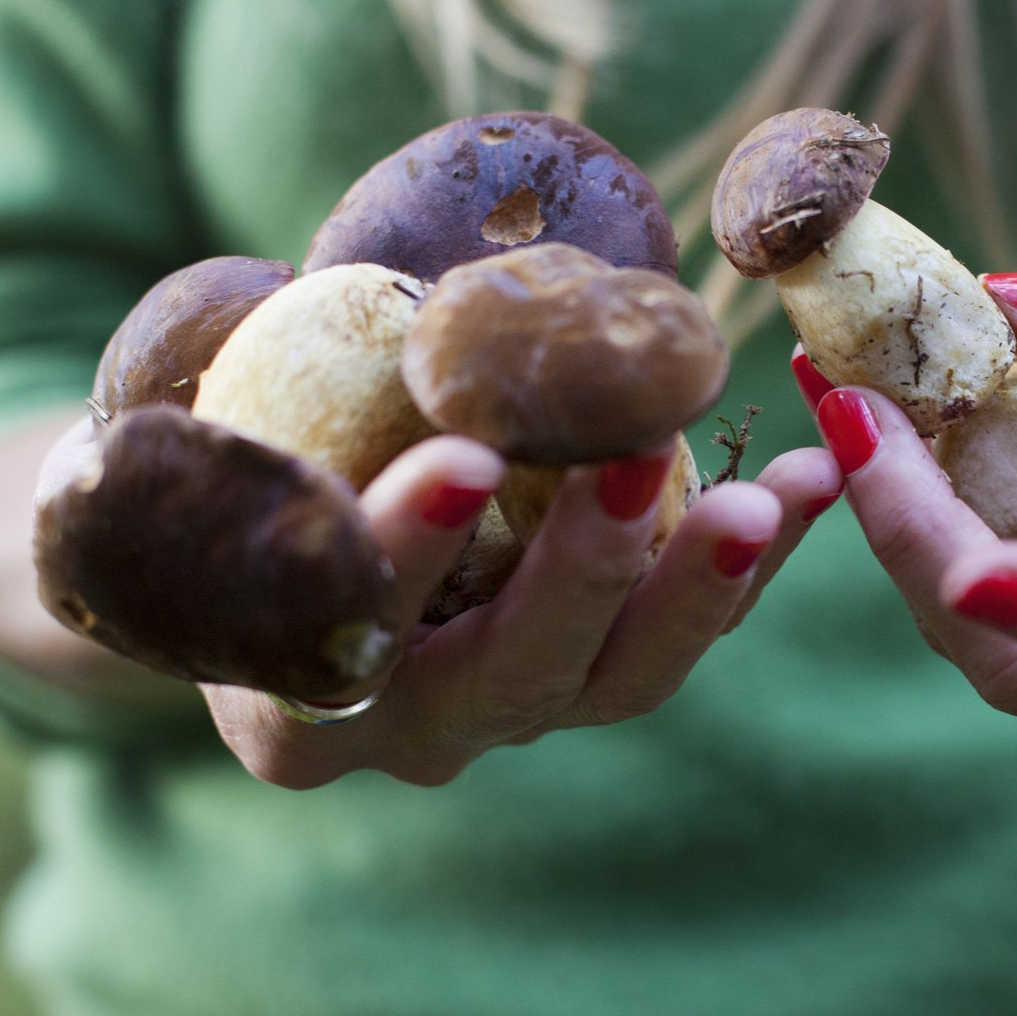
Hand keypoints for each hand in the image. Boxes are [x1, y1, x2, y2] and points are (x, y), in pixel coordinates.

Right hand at [202, 433, 842, 789]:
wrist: (276, 556)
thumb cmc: (229, 477)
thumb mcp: (208, 442)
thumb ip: (233, 400)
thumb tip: (278, 285)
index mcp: (288, 704)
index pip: (350, 639)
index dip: (404, 556)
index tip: (464, 460)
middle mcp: (410, 730)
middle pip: (510, 679)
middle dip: (581, 574)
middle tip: (636, 462)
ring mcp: (512, 715)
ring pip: (620, 679)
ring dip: (700, 584)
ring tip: (770, 492)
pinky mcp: (595, 675)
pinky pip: (680, 632)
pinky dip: (745, 563)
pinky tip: (808, 476)